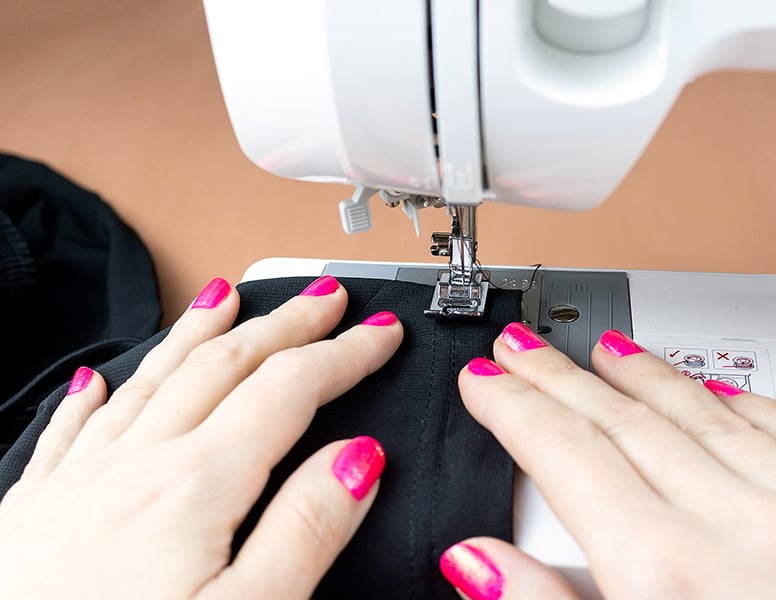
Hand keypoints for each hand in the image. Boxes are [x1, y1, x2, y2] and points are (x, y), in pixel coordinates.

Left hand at [0, 275, 402, 598]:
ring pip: (152, 377)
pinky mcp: (35, 512)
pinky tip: (98, 380)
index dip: (344, 353)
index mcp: (195, 485)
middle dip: (285, 323)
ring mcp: (78, 481)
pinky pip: (72, 428)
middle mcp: (135, 465)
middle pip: (225, 364)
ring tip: (226, 296)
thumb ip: (307, 530)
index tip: (379, 332)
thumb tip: (357, 459)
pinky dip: (97, 394)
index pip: (288, 388)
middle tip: (322, 298)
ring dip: (199, 331)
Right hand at [444, 324, 775, 598]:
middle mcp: (738, 529)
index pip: (566, 456)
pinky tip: (727, 389)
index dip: (514, 409)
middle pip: (623, 422)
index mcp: (667, 575)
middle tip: (522, 350)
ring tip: (605, 350)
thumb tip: (480, 563)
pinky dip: (752, 404)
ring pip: (704, 413)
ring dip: (645, 375)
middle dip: (558, 379)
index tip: (486, 382)